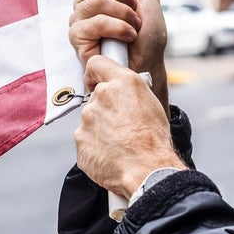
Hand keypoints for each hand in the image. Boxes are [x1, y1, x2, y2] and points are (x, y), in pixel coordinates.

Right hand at [68, 0, 169, 115]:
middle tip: (132, 9)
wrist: (149, 65)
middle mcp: (85, 4)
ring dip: (124, 13)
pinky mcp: (78, 39)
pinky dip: (118, 28)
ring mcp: (79, 21)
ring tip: (133, 28)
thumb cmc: (149, 37)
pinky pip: (94, 22)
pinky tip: (126, 38)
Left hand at [75, 55, 184, 197]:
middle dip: (105, 108)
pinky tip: (112, 153)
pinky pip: (86, 140)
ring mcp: (87, 119)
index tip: (100, 81)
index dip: (97, 73)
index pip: (96, 63)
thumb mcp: (151, 102)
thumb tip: (122, 90)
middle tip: (122, 123)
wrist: (146, 169)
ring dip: (100, 128)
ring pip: (91, 120)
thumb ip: (130, 90)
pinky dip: (95, 146)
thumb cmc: (154, 139)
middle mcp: (101, 97)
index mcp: (122, 83)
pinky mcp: (80, 140)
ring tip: (120, 142)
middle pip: (96, 97)